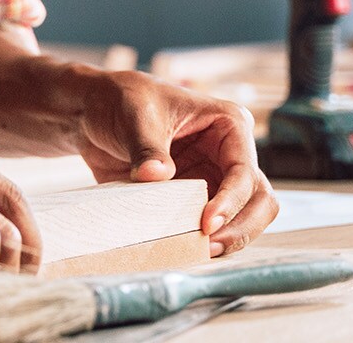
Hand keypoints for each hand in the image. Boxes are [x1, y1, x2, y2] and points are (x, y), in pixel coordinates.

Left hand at [73, 70, 276, 256]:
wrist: (93, 112)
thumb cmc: (121, 101)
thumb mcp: (135, 117)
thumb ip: (147, 148)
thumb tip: (155, 175)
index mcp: (228, 125)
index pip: (244, 171)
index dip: (231, 201)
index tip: (207, 222)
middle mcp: (228, 154)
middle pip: (259, 200)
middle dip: (241, 226)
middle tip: (208, 245)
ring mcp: (213, 178)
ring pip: (243, 218)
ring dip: (228, 239)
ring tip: (198, 251)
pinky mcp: (194, 198)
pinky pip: (211, 226)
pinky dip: (204, 240)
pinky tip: (186, 248)